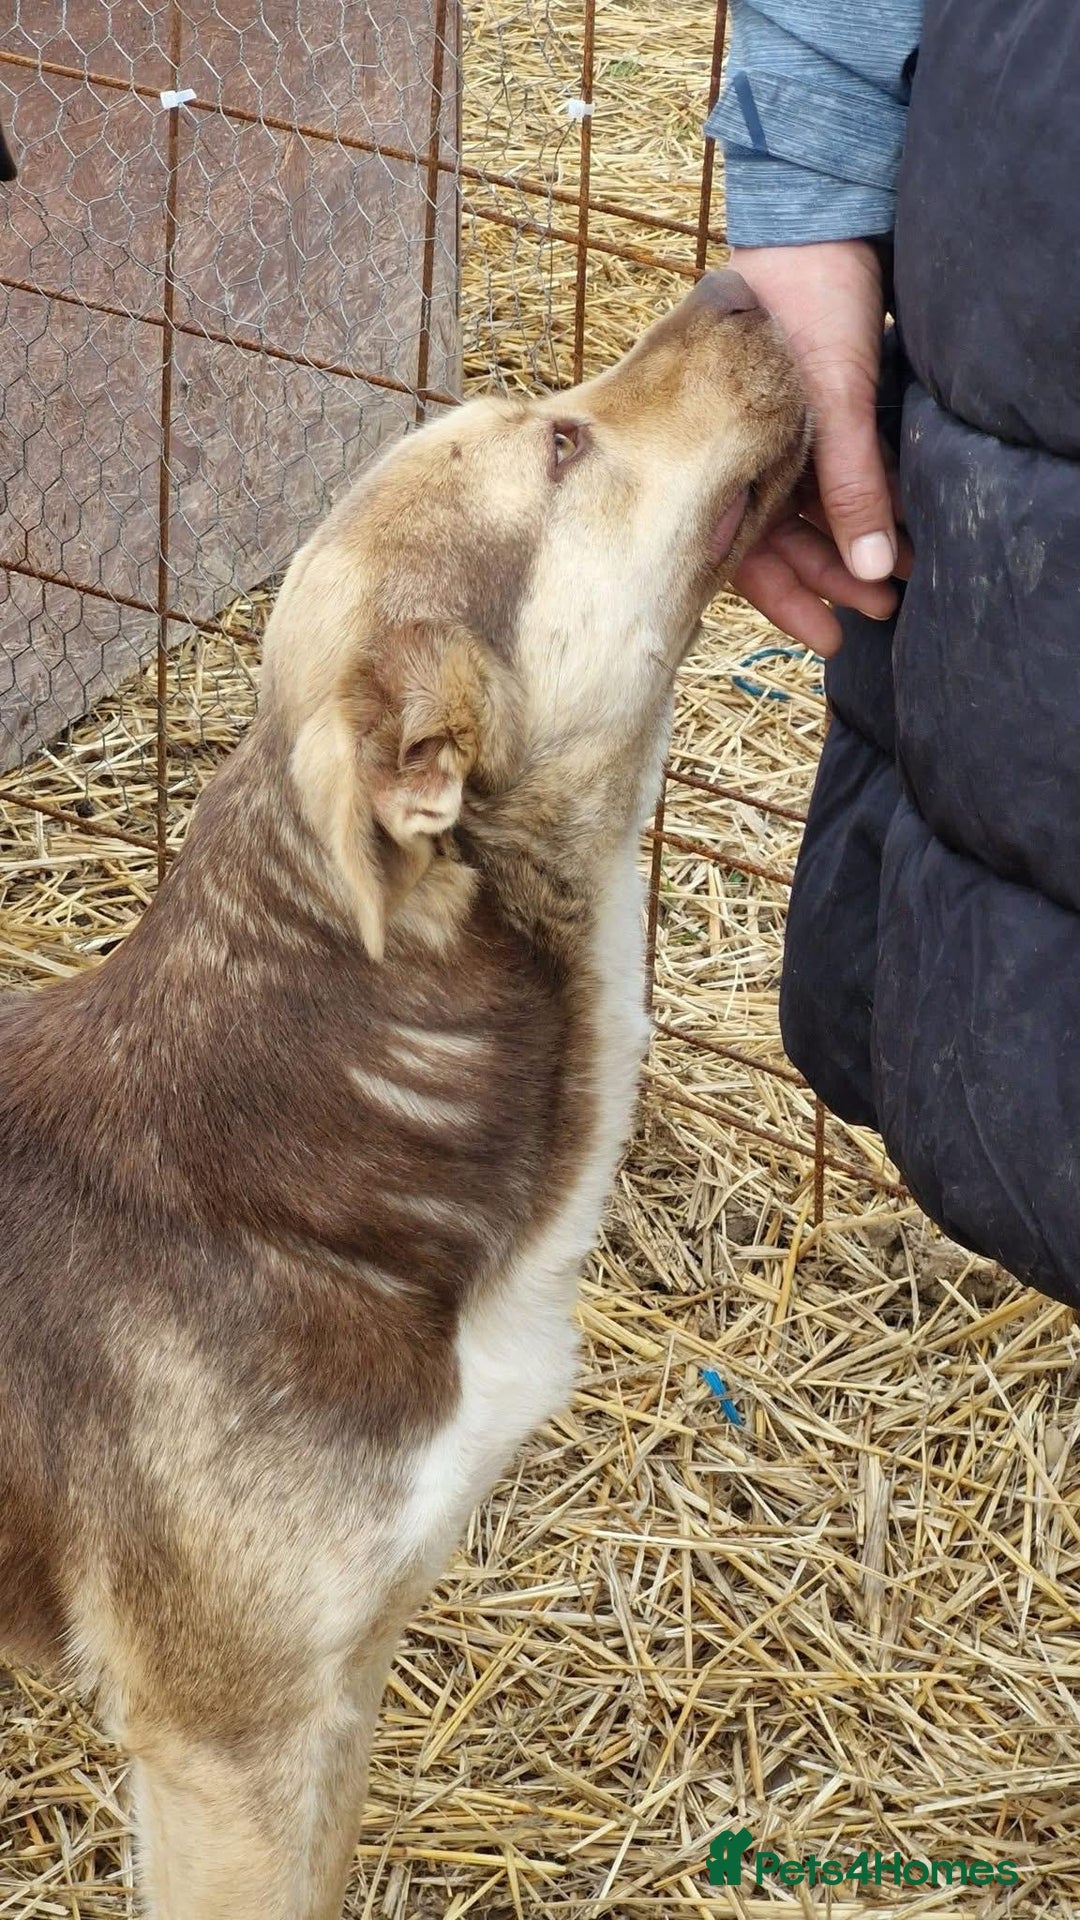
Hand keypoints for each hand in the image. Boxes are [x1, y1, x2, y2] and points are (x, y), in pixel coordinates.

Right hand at [729, 238, 907, 654]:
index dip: (786, 600)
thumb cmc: (805, 292)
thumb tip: (870, 571)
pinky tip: (894, 521)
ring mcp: (773, 428)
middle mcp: (740, 448)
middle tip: (884, 606)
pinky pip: (829, 470)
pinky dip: (861, 497)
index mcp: (717, 453)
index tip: (829, 638)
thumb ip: (851, 483)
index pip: (741, 551)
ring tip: (902, 571)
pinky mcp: (809, 407)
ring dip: (854, 539)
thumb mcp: (832, 396)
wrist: (821, 208)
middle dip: (834, 575)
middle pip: (779, 536)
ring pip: (807, 507)